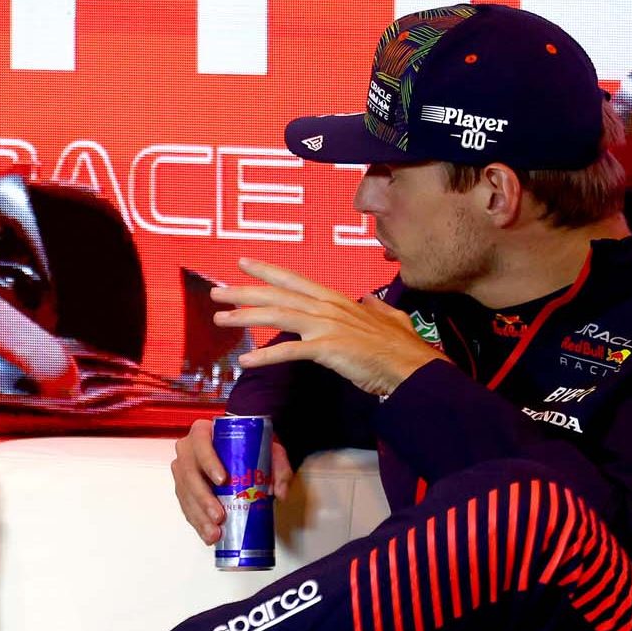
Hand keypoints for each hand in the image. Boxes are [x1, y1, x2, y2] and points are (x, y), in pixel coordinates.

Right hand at [172, 417, 292, 544]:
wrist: (239, 448)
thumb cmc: (248, 445)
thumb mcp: (269, 449)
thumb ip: (280, 467)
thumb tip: (279, 492)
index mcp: (203, 432)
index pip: (200, 443)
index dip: (208, 462)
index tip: (222, 480)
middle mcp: (188, 450)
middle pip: (188, 474)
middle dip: (202, 498)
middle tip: (219, 516)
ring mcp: (183, 470)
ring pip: (184, 494)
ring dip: (198, 516)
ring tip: (214, 533)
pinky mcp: (184, 488)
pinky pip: (186, 506)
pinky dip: (197, 522)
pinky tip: (208, 535)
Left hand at [214, 258, 446, 397]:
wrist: (415, 368)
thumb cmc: (402, 349)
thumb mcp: (390, 319)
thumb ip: (376, 309)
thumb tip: (370, 300)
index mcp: (337, 301)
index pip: (294, 280)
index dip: (267, 270)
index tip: (243, 262)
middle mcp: (328, 308)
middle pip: (278, 295)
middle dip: (244, 292)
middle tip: (216, 293)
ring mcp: (328, 327)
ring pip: (278, 316)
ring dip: (245, 317)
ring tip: (220, 320)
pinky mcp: (329, 349)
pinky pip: (290, 352)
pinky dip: (266, 356)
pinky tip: (246, 361)